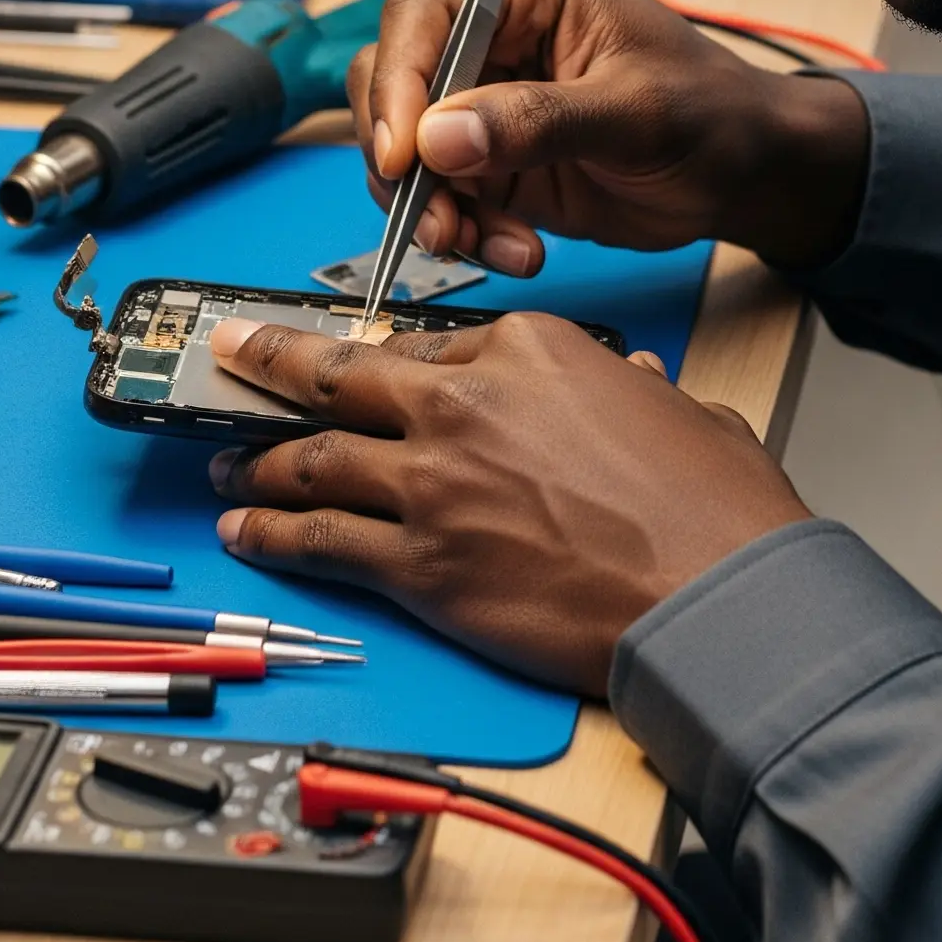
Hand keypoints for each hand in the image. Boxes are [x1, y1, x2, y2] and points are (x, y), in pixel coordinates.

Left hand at [207, 311, 809, 693]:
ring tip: (224, 465)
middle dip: (268, 361)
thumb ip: (634, 384)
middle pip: (338, 376)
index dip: (380, 365)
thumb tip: (633, 376)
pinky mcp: (423, 565)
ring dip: (256, 463)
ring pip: (314, 460)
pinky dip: (271, 536)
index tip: (353, 367)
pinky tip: (243, 532)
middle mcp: (464, 402)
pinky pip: (322, 543)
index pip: (426, 346)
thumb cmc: (711, 506)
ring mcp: (434, 484)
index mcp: (527, 348)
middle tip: (230, 351)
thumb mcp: (677, 405)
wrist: (716, 595)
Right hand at [348, 0, 869, 274]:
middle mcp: (492, 38)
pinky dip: (464, 232)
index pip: (423, 17)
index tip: (401, 156)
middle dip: (402, 160)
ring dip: (432, 207)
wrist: (749, 176)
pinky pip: (442, 197)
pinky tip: (519, 252)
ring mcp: (485, 102)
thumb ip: (539, 120)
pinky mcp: (490, 161)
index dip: (397, 82)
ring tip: (487, 246)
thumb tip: (436, 137)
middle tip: (435, 222)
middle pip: (394, 83)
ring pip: (406, 151)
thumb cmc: (712, 115)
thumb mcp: (636, 112)